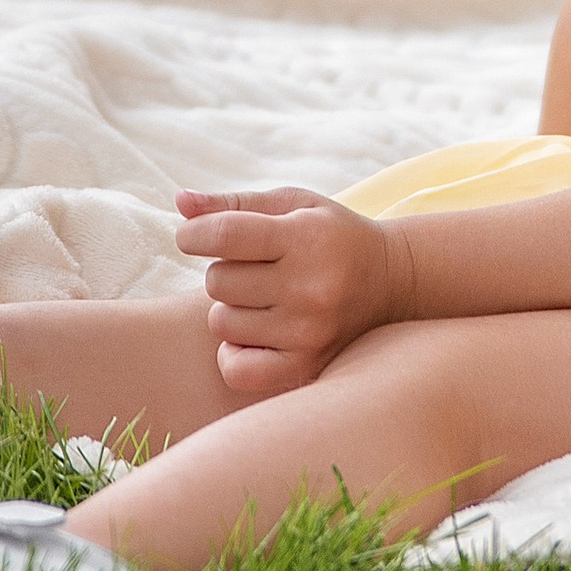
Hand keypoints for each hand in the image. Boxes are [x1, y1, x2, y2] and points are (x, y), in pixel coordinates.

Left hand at [172, 183, 404, 396]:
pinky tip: (255, 334)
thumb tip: (180, 202)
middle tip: (256, 268)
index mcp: (306, 237)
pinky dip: (234, 353)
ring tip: (264, 298)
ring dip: (231, 310)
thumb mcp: (290, 205)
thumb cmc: (328, 235)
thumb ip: (233, 204)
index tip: (194, 236)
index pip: (224, 235)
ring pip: (221, 323)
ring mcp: (309, 332)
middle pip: (218, 282)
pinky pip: (236, 369)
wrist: (390, 280)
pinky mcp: (306, 365)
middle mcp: (310, 287)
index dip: (193, 234)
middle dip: (225, 271)